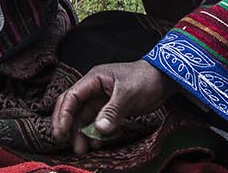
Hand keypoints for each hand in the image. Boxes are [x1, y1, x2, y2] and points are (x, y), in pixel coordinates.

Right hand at [50, 60, 172, 153]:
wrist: (165, 78)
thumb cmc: (146, 79)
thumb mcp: (128, 94)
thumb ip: (113, 111)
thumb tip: (99, 129)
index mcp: (94, 79)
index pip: (71, 96)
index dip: (64, 114)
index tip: (62, 132)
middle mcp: (93, 89)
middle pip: (73, 108)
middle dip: (68, 126)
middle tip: (67, 143)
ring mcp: (101, 99)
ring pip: (84, 118)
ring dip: (82, 133)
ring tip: (83, 149)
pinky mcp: (110, 109)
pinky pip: (97, 122)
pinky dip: (95, 133)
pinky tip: (98, 142)